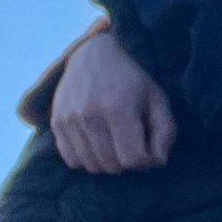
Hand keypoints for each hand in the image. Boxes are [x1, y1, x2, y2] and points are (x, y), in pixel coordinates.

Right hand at [51, 31, 173, 173]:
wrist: (93, 54)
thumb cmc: (131, 80)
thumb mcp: (157, 99)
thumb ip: (165, 131)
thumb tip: (157, 161)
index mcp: (118, 108)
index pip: (132, 159)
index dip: (145, 160)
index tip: (148, 147)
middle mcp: (90, 115)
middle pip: (112, 166)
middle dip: (127, 162)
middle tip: (131, 143)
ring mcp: (69, 120)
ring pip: (92, 166)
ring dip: (107, 162)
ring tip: (114, 143)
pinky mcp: (56, 123)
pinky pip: (72, 160)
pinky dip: (86, 159)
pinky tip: (96, 143)